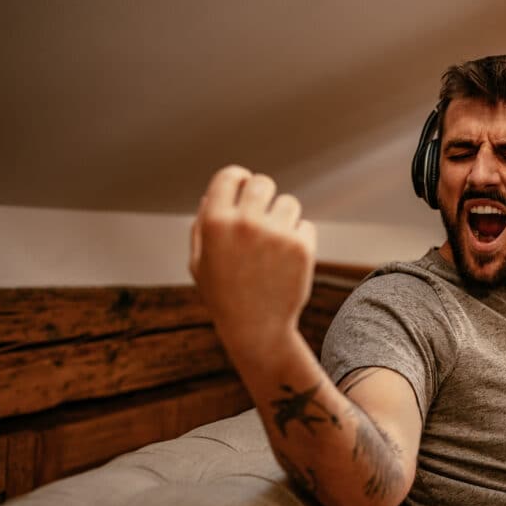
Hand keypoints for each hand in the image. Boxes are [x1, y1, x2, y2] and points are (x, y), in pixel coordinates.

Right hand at [189, 165, 316, 355]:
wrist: (256, 330)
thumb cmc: (224, 296)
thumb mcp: (200, 263)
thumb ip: (202, 227)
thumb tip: (211, 195)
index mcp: (215, 223)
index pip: (230, 175)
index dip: (238, 178)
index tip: (244, 185)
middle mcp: (245, 223)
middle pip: (262, 182)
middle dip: (263, 194)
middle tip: (263, 213)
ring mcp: (276, 234)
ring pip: (288, 203)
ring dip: (284, 217)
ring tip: (274, 245)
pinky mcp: (302, 247)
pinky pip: (305, 226)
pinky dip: (299, 239)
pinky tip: (287, 262)